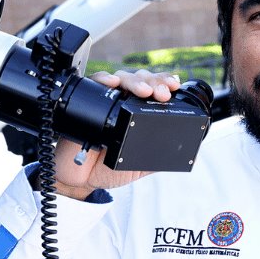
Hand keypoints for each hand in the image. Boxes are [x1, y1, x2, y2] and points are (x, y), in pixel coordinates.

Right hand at [49, 69, 180, 199]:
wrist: (80, 181)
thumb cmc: (107, 170)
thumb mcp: (139, 166)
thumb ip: (156, 157)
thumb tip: (179, 150)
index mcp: (138, 113)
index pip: (154, 90)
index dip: (164, 84)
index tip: (174, 87)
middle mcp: (123, 103)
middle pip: (140, 79)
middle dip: (154, 82)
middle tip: (161, 93)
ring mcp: (105, 101)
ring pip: (121, 78)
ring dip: (135, 80)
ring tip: (144, 91)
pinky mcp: (86, 103)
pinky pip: (94, 84)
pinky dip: (103, 79)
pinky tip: (113, 83)